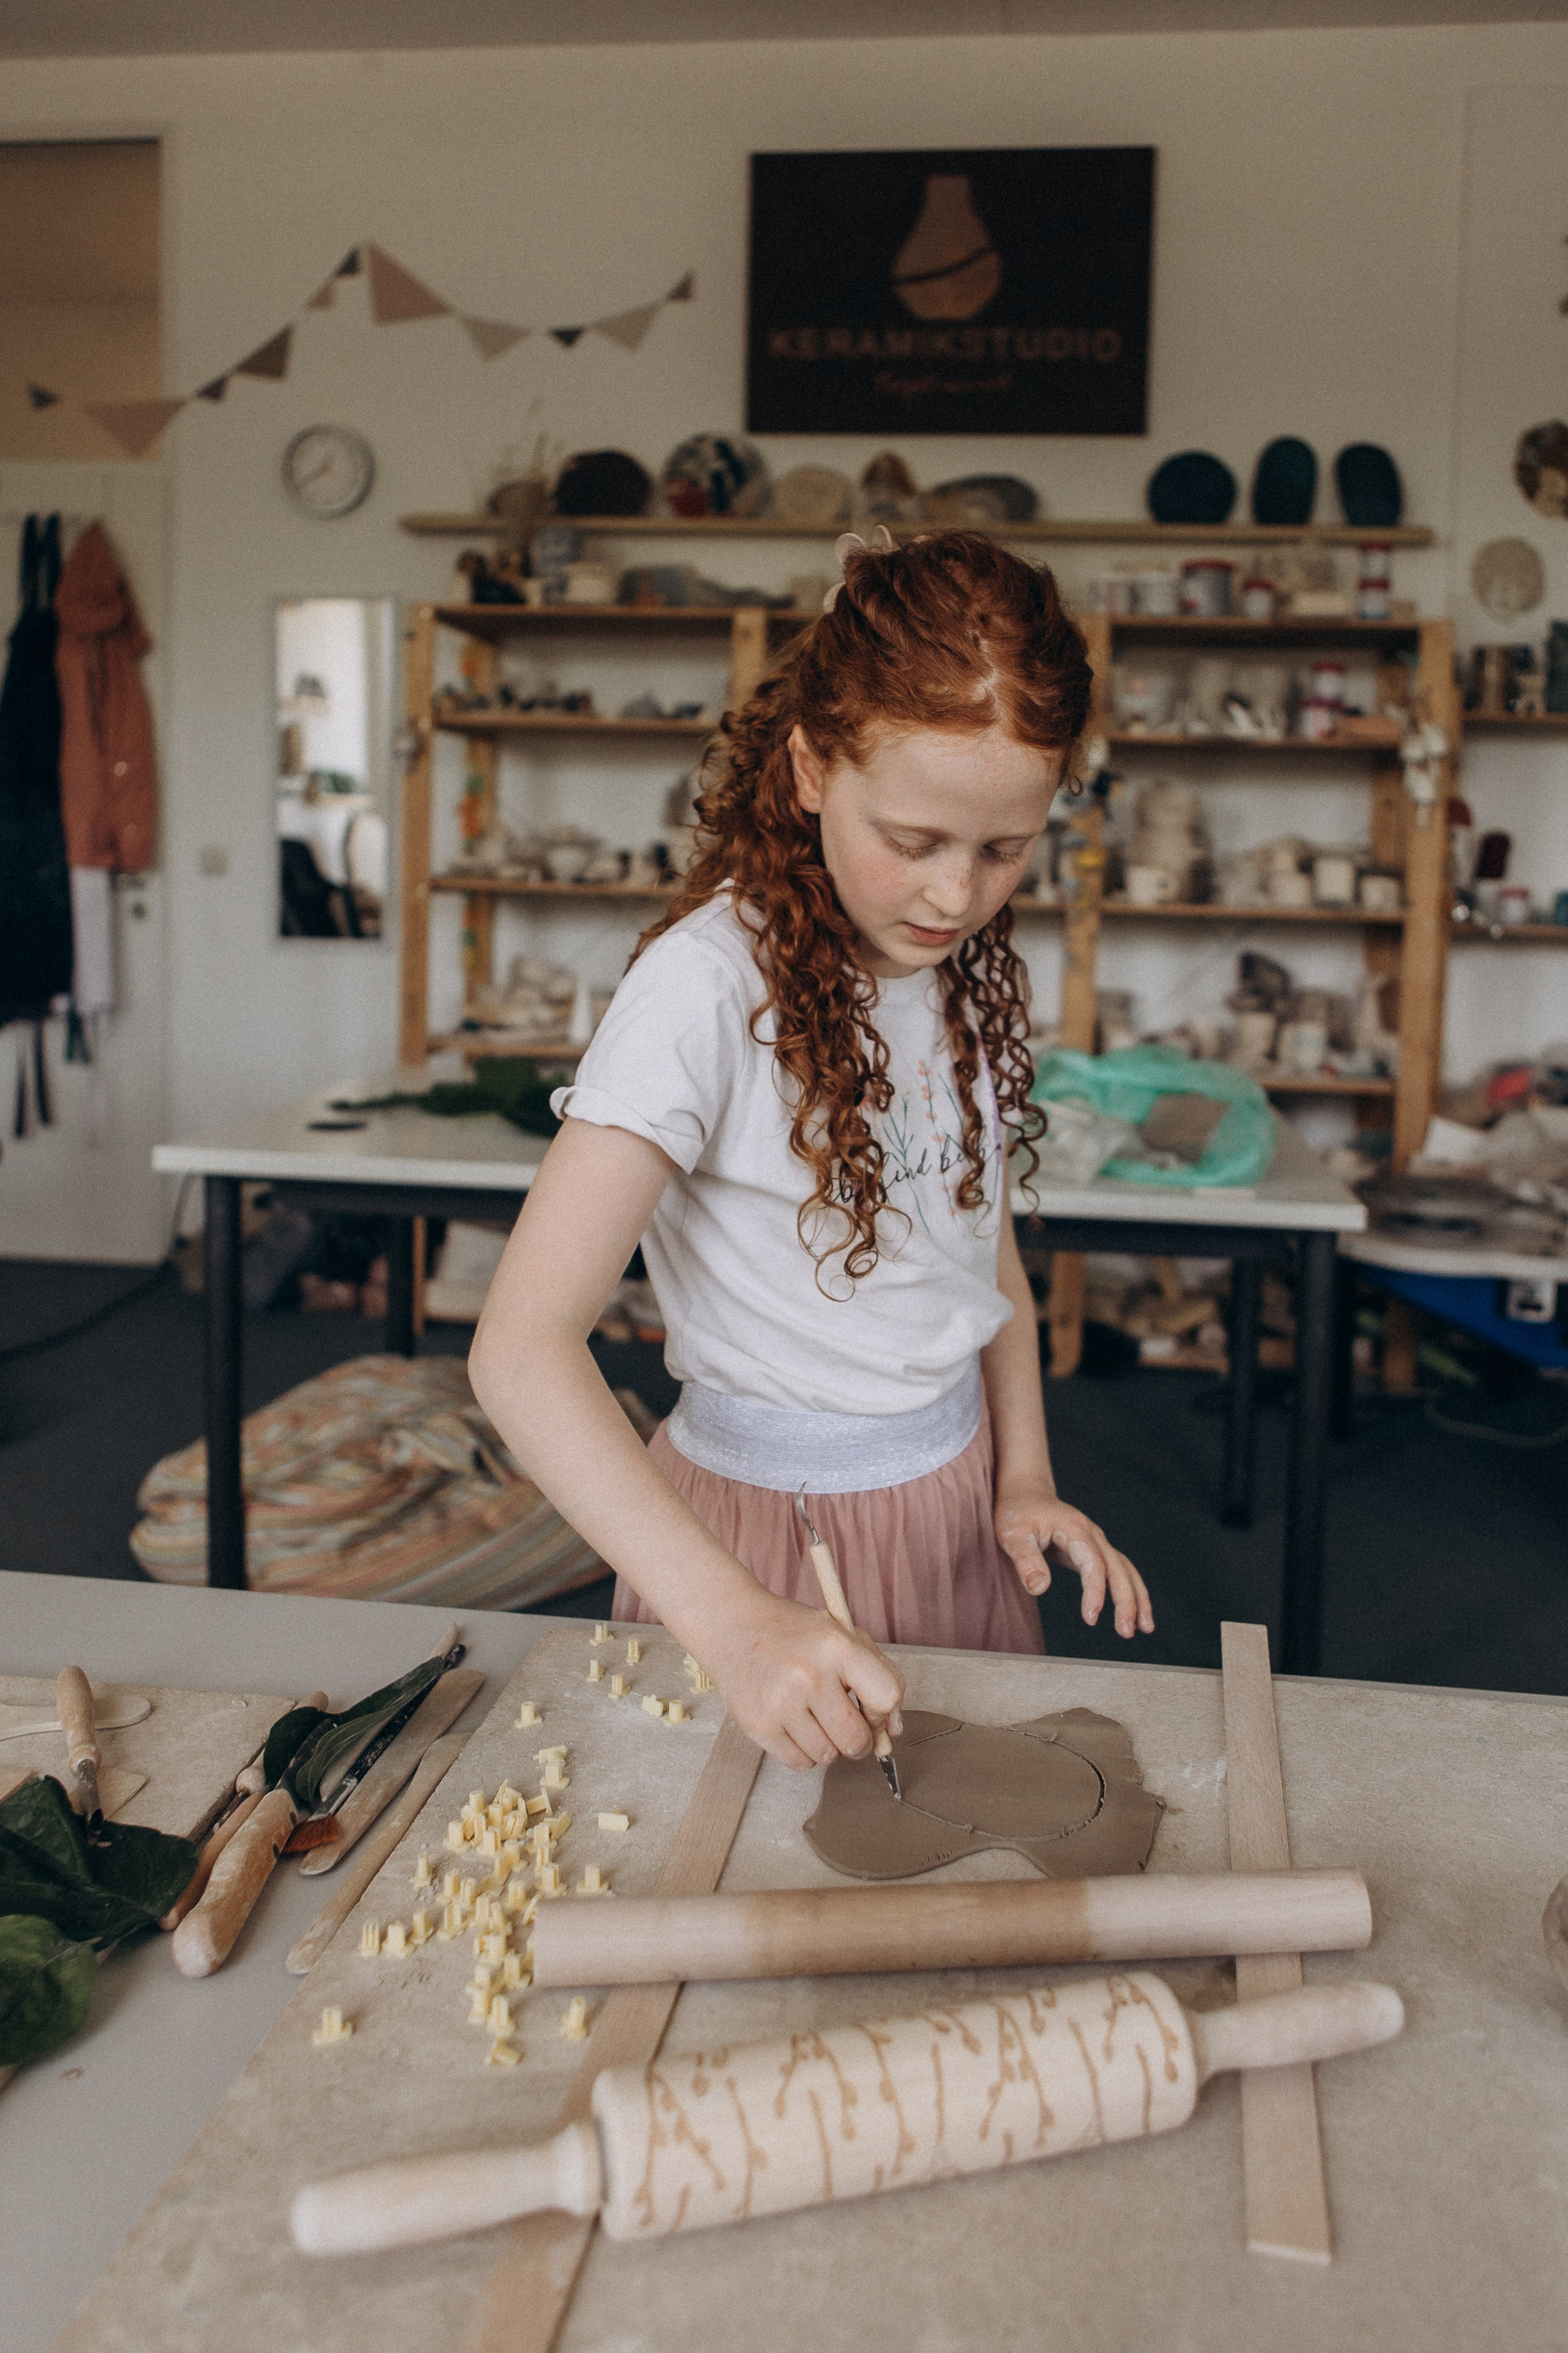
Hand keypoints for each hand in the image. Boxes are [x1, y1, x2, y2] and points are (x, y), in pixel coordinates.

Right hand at [698, 1582, 905, 1772]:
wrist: (731, 1626)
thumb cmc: (794, 1633)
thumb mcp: (842, 1636)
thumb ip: (879, 1676)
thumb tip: (894, 1731)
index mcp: (837, 1647)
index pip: (886, 1698)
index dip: (884, 1711)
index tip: (870, 1709)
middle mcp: (809, 1676)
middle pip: (857, 1739)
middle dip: (859, 1739)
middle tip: (846, 1724)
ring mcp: (780, 1703)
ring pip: (829, 1756)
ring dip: (829, 1745)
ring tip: (814, 1718)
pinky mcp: (757, 1726)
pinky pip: (800, 1764)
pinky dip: (804, 1753)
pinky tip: (795, 1726)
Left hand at [995, 1490, 1153, 1638]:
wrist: (1025, 1495)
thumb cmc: (1016, 1514)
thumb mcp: (1013, 1536)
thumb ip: (1026, 1561)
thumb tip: (1040, 1589)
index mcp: (1074, 1529)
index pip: (1094, 1563)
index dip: (1096, 1591)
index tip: (1091, 1619)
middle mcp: (1092, 1534)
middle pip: (1118, 1568)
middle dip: (1127, 1600)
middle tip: (1126, 1632)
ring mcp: (1096, 1541)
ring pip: (1125, 1569)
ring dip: (1137, 1598)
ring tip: (1145, 1628)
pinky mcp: (1094, 1550)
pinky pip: (1119, 1570)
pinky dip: (1130, 1590)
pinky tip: (1135, 1612)